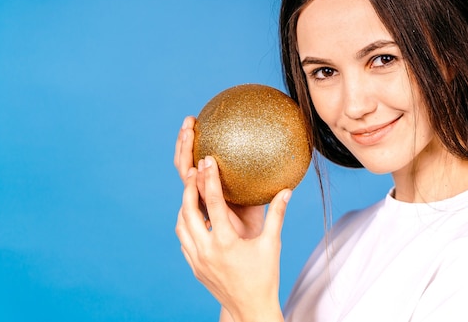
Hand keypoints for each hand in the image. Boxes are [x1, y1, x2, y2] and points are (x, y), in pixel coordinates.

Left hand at [174, 117, 288, 321]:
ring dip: (184, 205)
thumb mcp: (272, 244)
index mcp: (225, 242)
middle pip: (188, 210)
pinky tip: (193, 216)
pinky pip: (183, 240)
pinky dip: (184, 224)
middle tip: (193, 170)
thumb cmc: (265, 277)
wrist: (250, 309)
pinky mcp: (194, 267)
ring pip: (181, 225)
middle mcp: (206, 250)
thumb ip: (277, 215)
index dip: (209, 178)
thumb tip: (286, 190)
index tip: (207, 160)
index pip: (213, 202)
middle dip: (189, 188)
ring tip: (191, 190)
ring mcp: (197, 260)